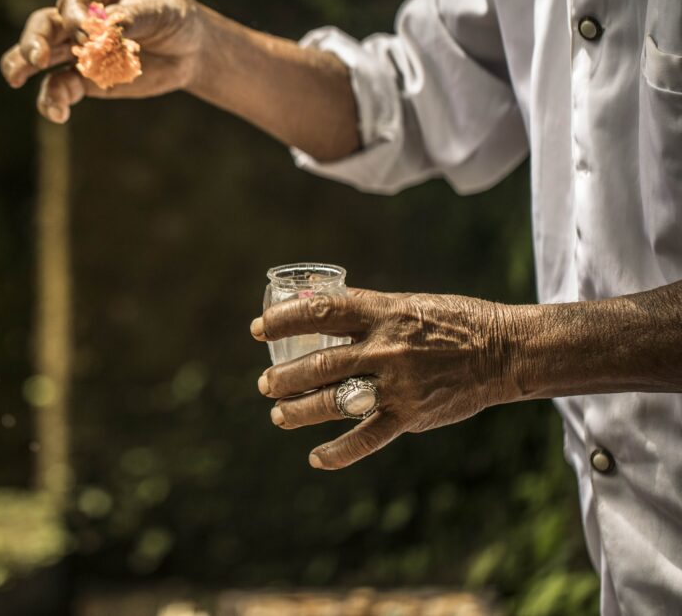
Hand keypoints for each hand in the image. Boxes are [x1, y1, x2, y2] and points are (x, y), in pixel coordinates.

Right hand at [1, 0, 207, 122]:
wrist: (188, 49)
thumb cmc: (172, 17)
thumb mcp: (159, 10)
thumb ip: (131, 18)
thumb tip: (106, 28)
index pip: (72, 1)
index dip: (74, 17)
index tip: (88, 34)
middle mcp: (78, 20)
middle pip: (45, 26)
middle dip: (35, 40)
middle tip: (35, 58)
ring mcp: (78, 51)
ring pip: (41, 57)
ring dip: (23, 66)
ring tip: (15, 79)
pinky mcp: (86, 79)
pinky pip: (60, 88)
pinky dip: (54, 100)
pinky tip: (58, 113)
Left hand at [250, 289, 516, 469]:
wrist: (502, 350)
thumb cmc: (451, 322)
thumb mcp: (406, 304)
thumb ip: (366, 312)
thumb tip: (318, 313)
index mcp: (382, 312)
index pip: (320, 312)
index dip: (283, 320)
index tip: (258, 331)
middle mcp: (384, 348)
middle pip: (318, 364)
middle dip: (283, 378)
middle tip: (265, 384)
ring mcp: (396, 384)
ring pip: (332, 402)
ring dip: (298, 411)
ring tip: (279, 415)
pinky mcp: (410, 415)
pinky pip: (366, 438)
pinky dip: (338, 452)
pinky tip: (316, 457)